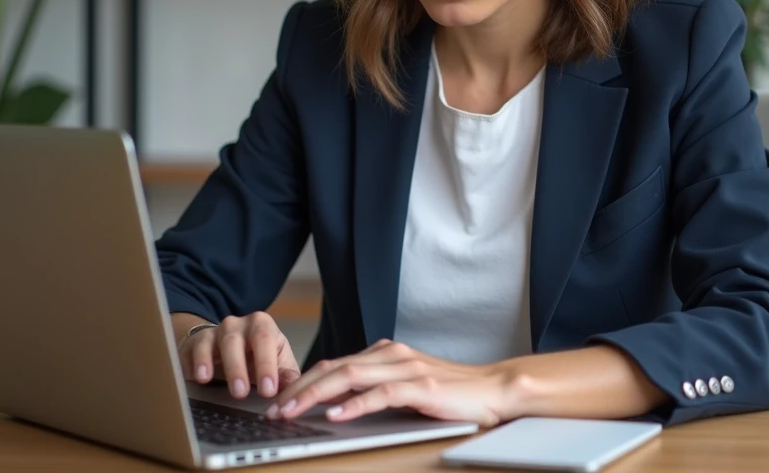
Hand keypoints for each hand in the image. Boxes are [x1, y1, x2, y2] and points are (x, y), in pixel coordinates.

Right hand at [178, 312, 300, 399]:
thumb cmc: (257, 355)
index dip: (266, 365)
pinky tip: (193, 377)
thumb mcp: (277, 361)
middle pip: (235, 340)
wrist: (229, 345)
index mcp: (263, 325)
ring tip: (207, 379)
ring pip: (211, 342)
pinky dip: (191, 363)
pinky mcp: (195, 342)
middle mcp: (237, 324)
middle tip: (240, 393)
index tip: (268, 391)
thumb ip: (287, 375)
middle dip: (237, 367)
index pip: (266, 340)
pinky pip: (191, 349)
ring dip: (208, 361)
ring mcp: (214, 332)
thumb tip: (296, 391)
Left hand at [266, 339, 515, 426]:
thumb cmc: (451, 393)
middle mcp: (392, 354)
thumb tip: (335, 402)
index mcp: (385, 353)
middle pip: (334, 367)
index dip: (303, 381)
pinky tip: (336, 416)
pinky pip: (380, 394)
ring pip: (349, 377)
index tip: (280, 401)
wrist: (493, 389)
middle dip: (299, 388)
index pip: (334, 364)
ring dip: (316, 395)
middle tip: (274, 409)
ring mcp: (406, 368)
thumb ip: (375, 387)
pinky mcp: (421, 386)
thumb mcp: (406, 386)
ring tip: (292, 412)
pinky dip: (354, 405)